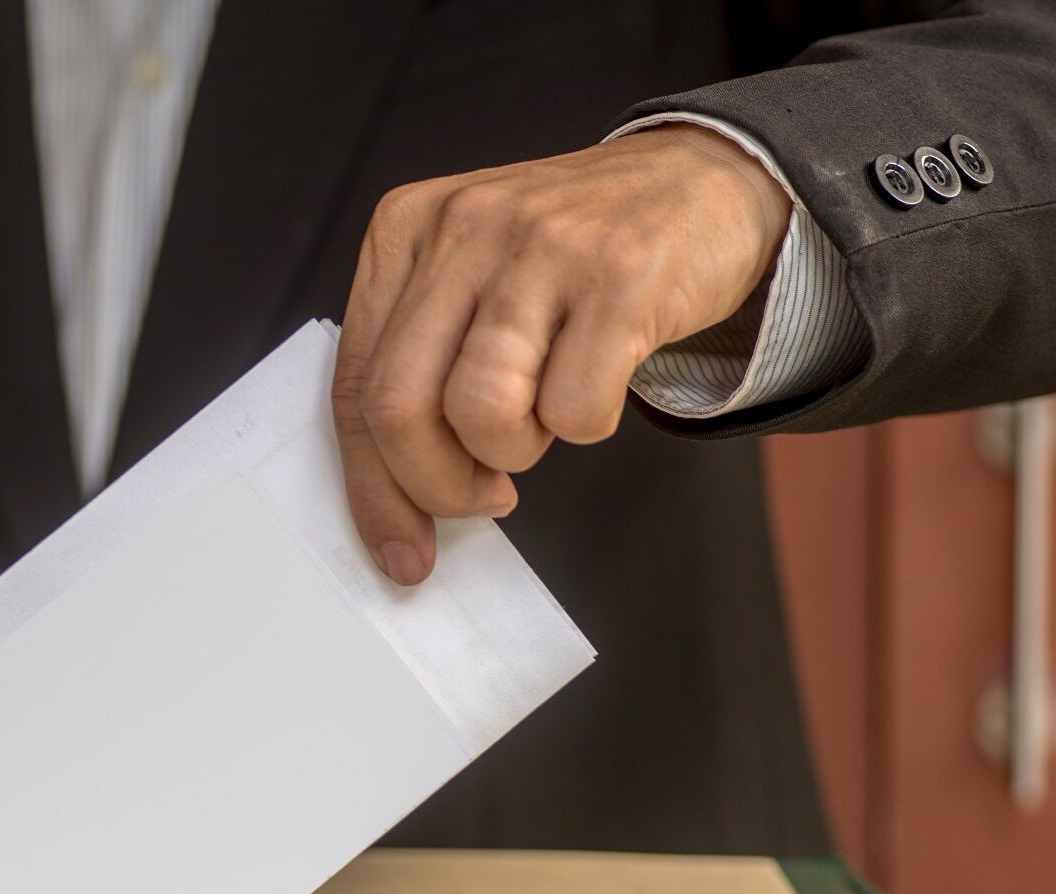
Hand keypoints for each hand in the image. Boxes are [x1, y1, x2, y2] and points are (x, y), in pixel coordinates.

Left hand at [329, 124, 790, 583]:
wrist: (701, 180)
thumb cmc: (571, 258)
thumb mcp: (470, 285)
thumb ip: (420, 369)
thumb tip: (393, 507)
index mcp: (404, 230)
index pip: (354, 386)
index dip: (372, 489)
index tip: (402, 552)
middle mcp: (462, 226)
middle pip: (399, 409)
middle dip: (436, 486)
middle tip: (483, 496)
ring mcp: (540, 243)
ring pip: (480, 413)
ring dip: (514, 451)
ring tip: (543, 415)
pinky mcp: (619, 272)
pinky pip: (574, 409)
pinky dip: (586, 424)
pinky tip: (599, 378)